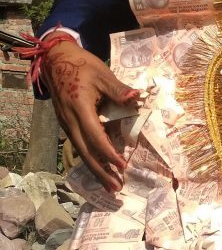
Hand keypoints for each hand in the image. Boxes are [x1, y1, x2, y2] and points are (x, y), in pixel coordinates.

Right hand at [42, 39, 138, 191]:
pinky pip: (78, 145)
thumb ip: (119, 89)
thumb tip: (137, 97)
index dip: (108, 153)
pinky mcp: (67, 124)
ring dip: (95, 169)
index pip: (95, 136)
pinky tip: (100, 168)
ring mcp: (66, 124)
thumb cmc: (82, 66)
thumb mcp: (102, 74)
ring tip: (110, 185)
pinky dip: (90, 158)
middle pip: (85, 152)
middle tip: (116, 188)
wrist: (57, 61)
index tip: (122, 165)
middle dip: (101, 172)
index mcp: (80, 108)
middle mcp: (70, 120)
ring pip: (81, 152)